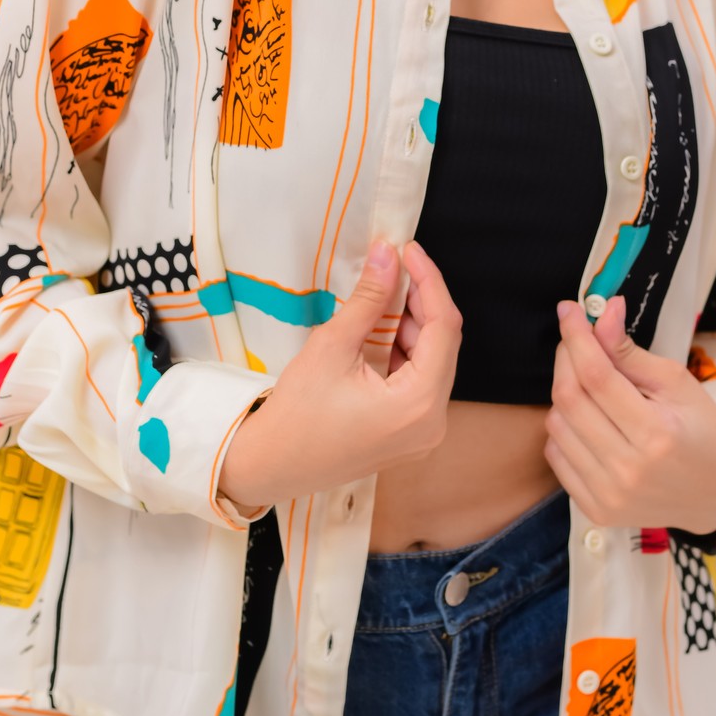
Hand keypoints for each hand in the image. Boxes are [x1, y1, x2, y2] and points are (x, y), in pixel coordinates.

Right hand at [217, 237, 461, 511]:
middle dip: (420, 302)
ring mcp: (424, 433)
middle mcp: (433, 422)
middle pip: (443, 345)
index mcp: (420, 404)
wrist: (271, 465)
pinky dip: (403, 351)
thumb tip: (388, 254)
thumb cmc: (297, 412)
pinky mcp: (409, 435)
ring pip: (432, 362)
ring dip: (411, 325)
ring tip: (381, 297)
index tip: (409, 250)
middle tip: (394, 267)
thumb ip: (368, 299)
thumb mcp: (332, 346)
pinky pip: (419, 382)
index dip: (430, 282)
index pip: (444, 328)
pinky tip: (380, 330)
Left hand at [543, 296, 715, 536]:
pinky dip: (564, 429)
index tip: (569, 310)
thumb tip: (603, 313)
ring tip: (590, 385)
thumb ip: (631, 352)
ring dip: (565, 393)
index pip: (597, 376)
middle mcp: (628, 469)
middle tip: (574, 339)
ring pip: (556, 425)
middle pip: (570, 399)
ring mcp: (609, 494)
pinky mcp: (596, 509)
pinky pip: (556, 455)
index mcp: (657, 434)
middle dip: (565, 358)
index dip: (577, 337)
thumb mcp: (678, 383)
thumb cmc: (703, 430)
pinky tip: (588, 420)